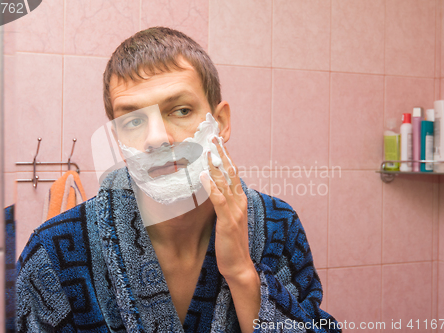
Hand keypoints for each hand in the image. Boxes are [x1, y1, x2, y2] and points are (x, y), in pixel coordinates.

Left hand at [200, 137, 253, 281]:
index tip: (218, 142)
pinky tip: (203, 176)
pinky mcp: (228, 221)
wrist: (239, 265)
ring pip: (225, 182)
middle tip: (213, 137)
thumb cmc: (231, 243)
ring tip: (206, 150)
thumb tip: (215, 189)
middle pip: (231, 172)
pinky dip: (211, 187)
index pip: (233, 173)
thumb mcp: (229, 218)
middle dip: (222, 154)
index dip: (226, 156)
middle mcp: (240, 201)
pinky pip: (219, 200)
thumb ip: (225, 203)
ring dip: (215, 165)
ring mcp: (235, 211)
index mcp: (240, 200)